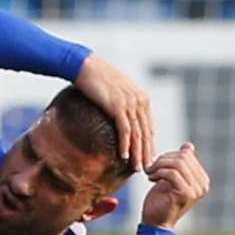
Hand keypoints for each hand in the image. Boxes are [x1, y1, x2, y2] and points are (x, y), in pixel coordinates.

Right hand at [75, 54, 154, 172]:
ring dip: (138, 153)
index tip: (148, 157)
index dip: (149, 143)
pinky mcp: (118, 106)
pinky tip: (124, 156)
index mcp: (142, 98)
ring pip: (138, 134)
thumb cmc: (97, 77)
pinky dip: (125, 145)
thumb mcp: (116, 90)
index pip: (149, 126)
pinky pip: (125, 130)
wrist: (85, 67)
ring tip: (138, 167)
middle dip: (147, 152)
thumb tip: (121, 116)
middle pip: (146, 132)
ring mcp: (130, 104)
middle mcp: (139, 101)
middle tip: (147, 168)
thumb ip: (124, 102)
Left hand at [141, 143, 209, 229]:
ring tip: (150, 173)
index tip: (157, 165)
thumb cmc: (161, 199)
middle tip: (150, 168)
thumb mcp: (171, 177)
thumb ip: (181, 163)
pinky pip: (172, 173)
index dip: (168, 155)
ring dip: (158, 165)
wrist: (155, 222)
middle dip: (162, 159)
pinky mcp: (186, 194)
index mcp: (202, 179)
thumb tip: (189, 146)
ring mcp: (196, 190)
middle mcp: (203, 185)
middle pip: (183, 157)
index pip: (186, 154)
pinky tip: (151, 179)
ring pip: (177, 164)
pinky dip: (158, 173)